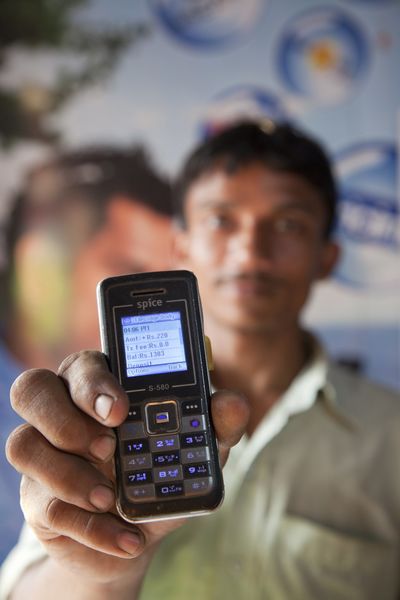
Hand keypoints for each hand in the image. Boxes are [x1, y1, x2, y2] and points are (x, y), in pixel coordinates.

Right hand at [6, 350, 247, 588]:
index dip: (94, 381)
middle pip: (33, 388)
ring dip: (70, 475)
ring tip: (112, 498)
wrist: (139, 532)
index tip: (121, 409)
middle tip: (108, 446)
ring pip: (23, 444)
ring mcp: (44, 454)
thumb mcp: (198, 448)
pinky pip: (46, 505)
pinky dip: (90, 527)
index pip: (82, 364)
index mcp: (99, 386)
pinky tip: (126, 538)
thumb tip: (230, 403)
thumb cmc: (163, 472)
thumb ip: (216, 422)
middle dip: (66, 417)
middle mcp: (63, 411)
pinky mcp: (37, 498)